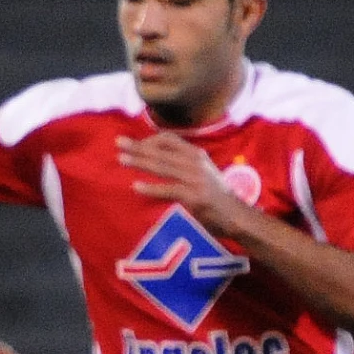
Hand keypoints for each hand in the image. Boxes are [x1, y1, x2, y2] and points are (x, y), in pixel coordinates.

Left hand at [117, 131, 241, 225]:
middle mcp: (195, 162)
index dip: (150, 139)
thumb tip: (157, 157)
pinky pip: (168, 189)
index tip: (136, 144)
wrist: (235, 215)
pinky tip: (135, 186)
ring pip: (162, 166)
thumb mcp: (203, 171)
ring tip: (122, 159)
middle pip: (161, 151)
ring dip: (139, 161)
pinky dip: (150, 188)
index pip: (170, 138)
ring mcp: (195, 178)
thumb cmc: (215, 195)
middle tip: (118, 143)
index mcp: (196, 154)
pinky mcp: (194, 196)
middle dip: (137, 146)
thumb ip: (184, 163)